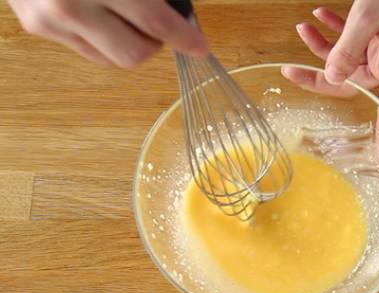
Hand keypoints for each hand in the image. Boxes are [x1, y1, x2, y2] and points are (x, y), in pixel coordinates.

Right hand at [7, 0, 207, 67]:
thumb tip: (178, 12)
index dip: (184, 37)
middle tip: (158, 24)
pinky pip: (87, 51)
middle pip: (135, 55)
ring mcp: (50, 21)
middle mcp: (71, 5)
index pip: (155, 22)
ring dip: (128, 42)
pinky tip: (98, 12)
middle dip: (155, 43)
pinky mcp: (36, 28)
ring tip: (123, 13)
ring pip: (111, 59)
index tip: (200, 46)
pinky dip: (103, 38)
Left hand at [283, 0, 378, 159]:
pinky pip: (352, 40)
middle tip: (289, 69)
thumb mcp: (369, 15)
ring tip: (303, 27)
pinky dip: (335, 29)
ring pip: (345, 59)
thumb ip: (347, 48)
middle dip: (317, 74)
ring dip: (322, 46)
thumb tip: (331, 77)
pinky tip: (320, 16)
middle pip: (349, 83)